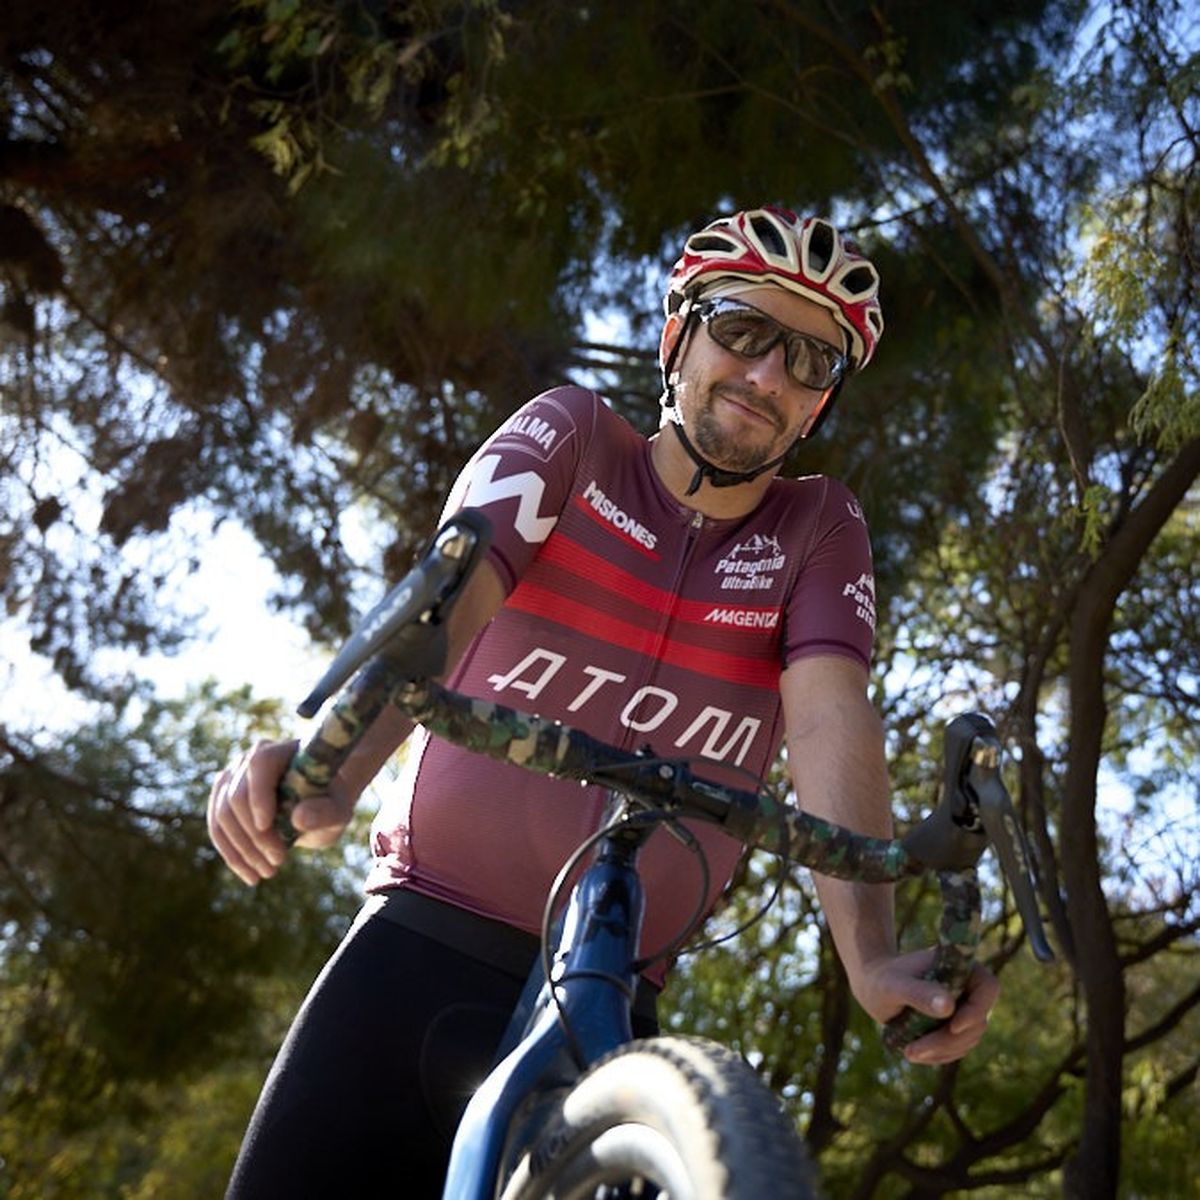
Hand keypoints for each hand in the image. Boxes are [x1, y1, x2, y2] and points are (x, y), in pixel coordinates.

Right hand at [206, 739, 354, 884]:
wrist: (319, 803)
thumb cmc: (331, 801)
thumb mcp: (338, 810)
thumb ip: (324, 812)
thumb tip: (299, 818)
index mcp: (282, 751)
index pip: (260, 765)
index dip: (259, 795)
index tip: (267, 828)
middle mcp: (250, 759)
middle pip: (237, 796)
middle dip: (254, 835)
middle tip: (278, 862)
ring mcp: (232, 778)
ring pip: (222, 815)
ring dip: (242, 850)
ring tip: (268, 872)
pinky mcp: (223, 800)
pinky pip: (218, 828)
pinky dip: (233, 854)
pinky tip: (250, 875)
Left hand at [851, 948, 999, 1065]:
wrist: (872, 986)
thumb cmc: (881, 979)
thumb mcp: (895, 985)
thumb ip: (919, 993)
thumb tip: (948, 1006)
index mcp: (959, 966)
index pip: (988, 987)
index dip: (977, 1009)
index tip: (953, 1026)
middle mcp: (966, 987)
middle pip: (977, 1020)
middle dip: (949, 1040)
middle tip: (915, 1050)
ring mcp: (962, 1008)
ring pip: (969, 1038)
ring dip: (943, 1051)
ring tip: (910, 1053)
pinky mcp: (954, 1026)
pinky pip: (957, 1047)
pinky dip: (940, 1055)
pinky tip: (916, 1054)